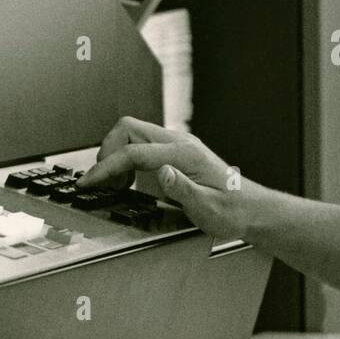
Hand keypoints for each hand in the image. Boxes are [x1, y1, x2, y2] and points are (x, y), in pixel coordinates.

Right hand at [78, 116, 248, 241]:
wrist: (249, 208)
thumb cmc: (232, 210)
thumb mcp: (208, 209)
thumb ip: (184, 190)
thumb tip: (163, 172)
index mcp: (185, 155)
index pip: (134, 151)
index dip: (107, 166)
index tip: (90, 182)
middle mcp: (180, 143)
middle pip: (128, 128)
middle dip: (107, 152)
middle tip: (101, 181)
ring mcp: (176, 146)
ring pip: (132, 133)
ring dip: (115, 155)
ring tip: (113, 185)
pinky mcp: (173, 154)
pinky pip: (141, 145)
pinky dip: (126, 160)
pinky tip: (127, 182)